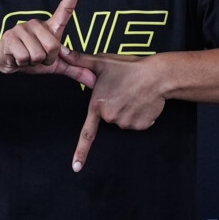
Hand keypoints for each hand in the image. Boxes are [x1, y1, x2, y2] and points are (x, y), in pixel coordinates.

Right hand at [0, 0, 94, 84]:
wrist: (6, 62)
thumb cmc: (31, 59)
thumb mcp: (55, 66)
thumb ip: (74, 70)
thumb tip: (93, 80)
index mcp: (51, 27)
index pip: (65, 8)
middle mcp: (37, 24)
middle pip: (54, 47)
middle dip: (47, 59)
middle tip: (38, 58)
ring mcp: (23, 28)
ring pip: (39, 54)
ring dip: (34, 62)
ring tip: (27, 57)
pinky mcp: (11, 36)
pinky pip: (25, 56)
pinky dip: (23, 63)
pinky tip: (18, 57)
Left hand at [58, 50, 166, 172]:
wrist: (158, 75)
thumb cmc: (129, 67)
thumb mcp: (102, 62)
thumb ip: (79, 59)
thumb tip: (61, 51)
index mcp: (98, 106)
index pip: (87, 134)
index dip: (80, 152)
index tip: (75, 168)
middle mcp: (111, 118)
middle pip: (109, 118)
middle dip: (114, 106)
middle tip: (123, 91)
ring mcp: (126, 123)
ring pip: (123, 121)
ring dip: (128, 110)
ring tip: (135, 94)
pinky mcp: (141, 125)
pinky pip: (137, 123)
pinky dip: (140, 114)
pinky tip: (143, 101)